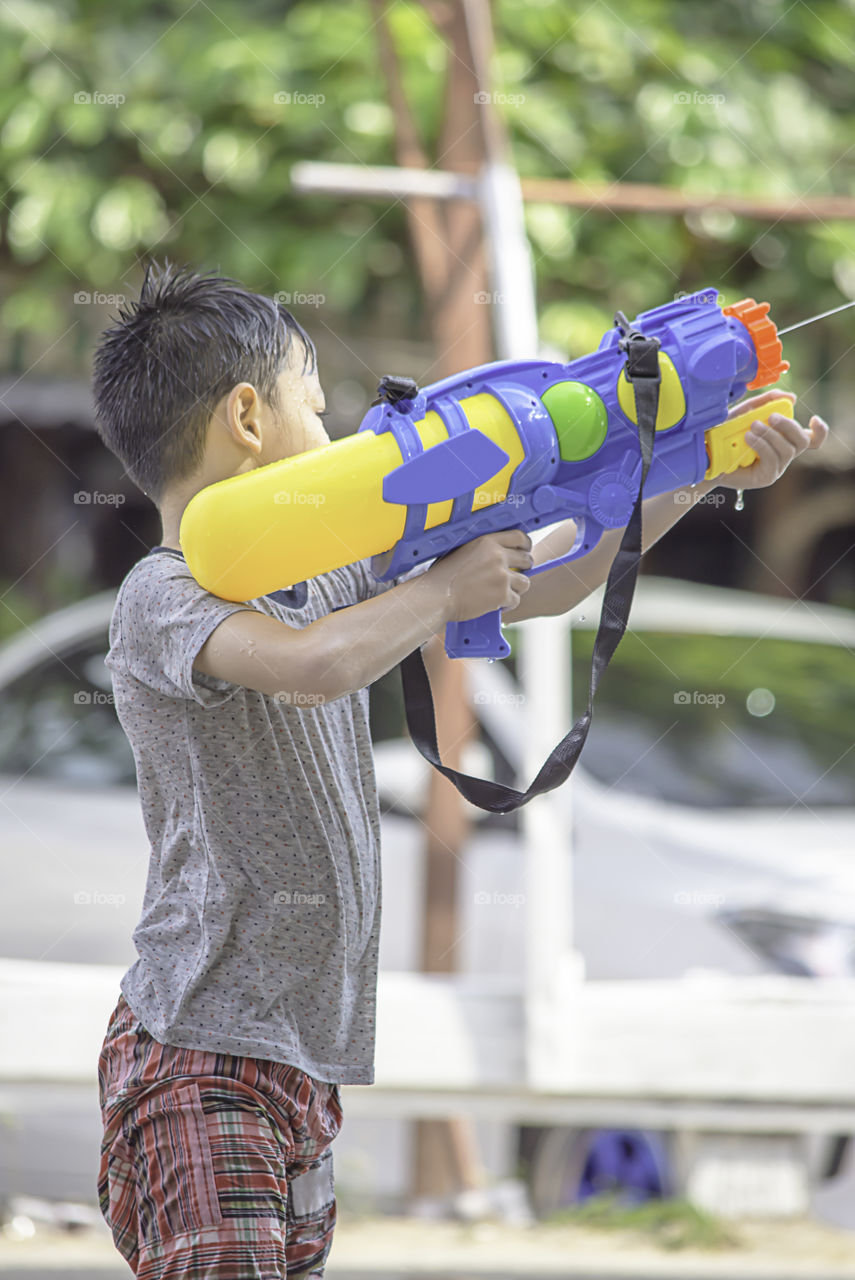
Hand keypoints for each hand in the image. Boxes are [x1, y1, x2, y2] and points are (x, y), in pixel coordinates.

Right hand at [427, 529, 532, 622]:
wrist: (436, 596)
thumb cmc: (442, 576)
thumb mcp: (461, 550)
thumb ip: (482, 549)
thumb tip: (497, 551)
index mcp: (487, 542)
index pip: (519, 537)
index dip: (525, 546)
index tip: (524, 552)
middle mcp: (497, 556)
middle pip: (527, 560)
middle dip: (524, 568)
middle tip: (515, 575)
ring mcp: (501, 576)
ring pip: (524, 582)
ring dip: (516, 588)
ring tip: (503, 592)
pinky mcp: (502, 595)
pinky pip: (516, 600)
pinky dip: (507, 604)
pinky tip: (496, 604)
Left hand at [713, 390, 828, 489]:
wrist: (706, 453)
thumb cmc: (726, 433)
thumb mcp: (746, 412)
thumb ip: (767, 401)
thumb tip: (791, 397)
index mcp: (784, 439)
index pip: (812, 440)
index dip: (820, 431)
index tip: (813, 419)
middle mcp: (783, 455)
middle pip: (803, 442)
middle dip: (789, 426)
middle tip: (770, 417)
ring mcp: (776, 468)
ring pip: (788, 450)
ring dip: (771, 436)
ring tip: (752, 428)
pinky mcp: (766, 477)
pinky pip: (773, 460)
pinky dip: (762, 445)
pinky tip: (748, 437)